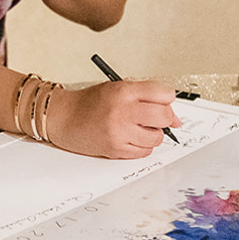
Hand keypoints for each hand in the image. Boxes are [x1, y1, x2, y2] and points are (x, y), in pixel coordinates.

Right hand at [44, 80, 180, 158]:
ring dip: (152, 134)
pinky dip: (142, 146)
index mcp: (124, 91)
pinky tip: (130, 137)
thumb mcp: (117, 87)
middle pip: (164, 116)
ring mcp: (119, 132)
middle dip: (165, 118)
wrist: (64, 118)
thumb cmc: (90, 102)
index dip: (166, 99)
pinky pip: (144, 152)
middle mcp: (123, 111)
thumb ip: (146, 96)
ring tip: (138, 127)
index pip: (164, 94)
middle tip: (156, 118)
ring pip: (156, 137)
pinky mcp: (116, 149)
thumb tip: (175, 117)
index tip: (162, 102)